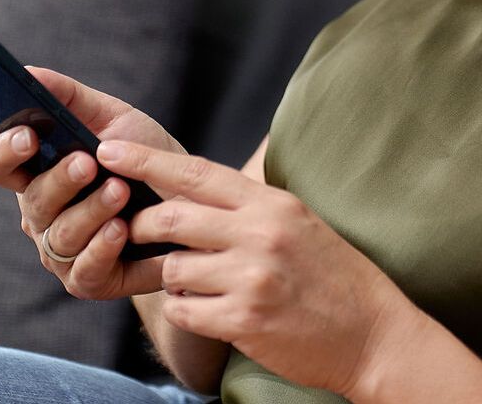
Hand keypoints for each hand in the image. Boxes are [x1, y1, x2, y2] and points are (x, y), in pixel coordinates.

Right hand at [0, 67, 184, 299]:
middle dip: (59, 180)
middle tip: (88, 163)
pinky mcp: (89, 279)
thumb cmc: (148, 156)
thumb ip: (71, 97)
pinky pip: (83, 270)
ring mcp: (62, 249)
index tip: (27, 136)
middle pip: (31, 201)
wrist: (195, 204)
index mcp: (39, 171)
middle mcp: (43, 213)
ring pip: (59, 236)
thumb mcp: (116, 118)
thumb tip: (30, 72)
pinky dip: (102, 248)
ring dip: (90, 211)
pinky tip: (123, 229)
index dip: (3, 151)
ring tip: (121, 191)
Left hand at [97, 139, 411, 395]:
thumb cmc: (332, 275)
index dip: (146, 161)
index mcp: (273, 204)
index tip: (110, 149)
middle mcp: (261, 234)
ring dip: (172, 277)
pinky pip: (182, 310)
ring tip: (199, 281)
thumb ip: (249, 206)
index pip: (197, 173)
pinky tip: (211, 309)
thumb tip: (190, 192)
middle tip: (138, 233)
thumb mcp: (298, 223)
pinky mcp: (243, 320)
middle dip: (142, 226)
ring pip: (172, 268)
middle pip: (171, 217)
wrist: (372, 332)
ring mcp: (251, 277)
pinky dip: (185, 310)